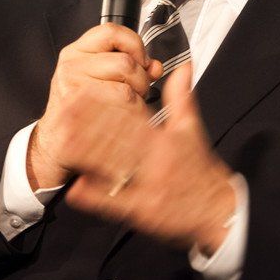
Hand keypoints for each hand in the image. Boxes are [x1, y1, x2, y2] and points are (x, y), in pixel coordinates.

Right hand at [27, 23, 162, 188]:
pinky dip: (130, 120)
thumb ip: (134, 65)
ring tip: (130, 107)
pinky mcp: (75, 116)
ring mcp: (69, 90)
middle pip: (125, 63)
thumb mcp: (104, 75)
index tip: (141, 61)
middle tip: (138, 91)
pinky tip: (124, 121)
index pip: (112, 31)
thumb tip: (155, 67)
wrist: (58, 137)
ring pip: (125, 91)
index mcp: (78, 51)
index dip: (135, 45)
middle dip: (142, 80)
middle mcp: (71, 66)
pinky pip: (117, 115)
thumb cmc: (84, 104)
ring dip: (137, 103)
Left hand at [65, 63, 236, 254]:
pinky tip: (76, 187)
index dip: (108, 106)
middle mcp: (155, 162)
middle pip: (117, 141)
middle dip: (89, 127)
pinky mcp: (142, 211)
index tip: (87, 94)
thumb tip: (182, 68)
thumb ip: (182, 97)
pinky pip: (114, 202)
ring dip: (86, 156)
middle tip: (66, 114)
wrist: (215, 208)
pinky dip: (94, 196)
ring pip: (112, 169)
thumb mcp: (192, 129)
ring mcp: (147, 187)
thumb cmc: (200, 168)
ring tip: (64, 143)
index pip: (133, 118)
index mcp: (165, 141)